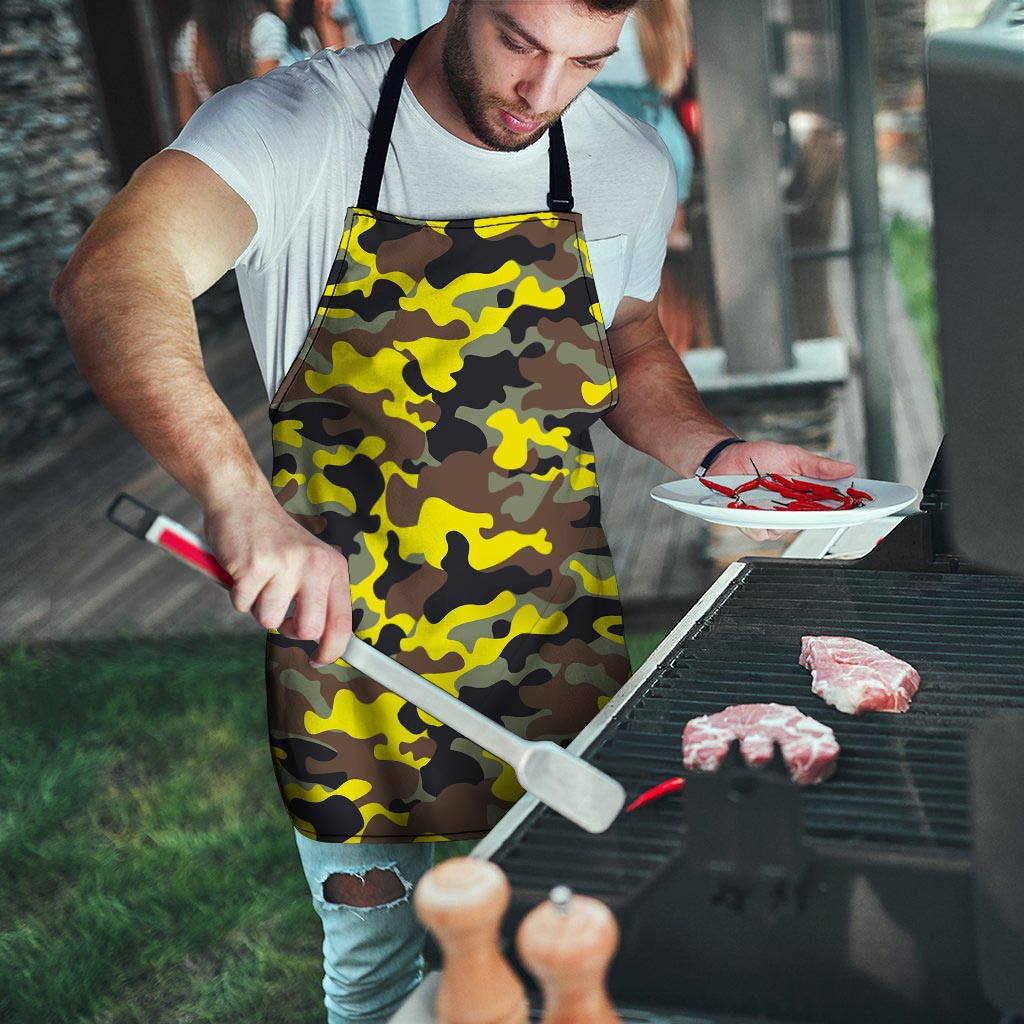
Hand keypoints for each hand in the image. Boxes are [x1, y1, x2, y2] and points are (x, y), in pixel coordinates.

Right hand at [204, 496, 351, 667]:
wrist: (242, 500)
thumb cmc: (274, 538)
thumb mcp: (309, 561)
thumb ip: (318, 595)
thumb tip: (323, 641)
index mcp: (333, 566)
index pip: (342, 621)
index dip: (332, 649)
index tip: (319, 660)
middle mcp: (315, 564)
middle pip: (308, 629)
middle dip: (288, 630)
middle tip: (279, 611)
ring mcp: (285, 564)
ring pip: (269, 620)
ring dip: (258, 606)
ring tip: (258, 579)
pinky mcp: (255, 566)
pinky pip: (242, 605)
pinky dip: (237, 594)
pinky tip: (242, 570)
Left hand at [708, 440, 856, 542]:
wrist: (727, 458)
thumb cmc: (759, 456)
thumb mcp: (793, 456)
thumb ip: (819, 466)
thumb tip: (849, 468)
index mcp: (804, 495)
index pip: (828, 508)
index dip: (843, 511)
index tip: (856, 509)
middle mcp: (789, 510)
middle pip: (808, 523)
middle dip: (809, 516)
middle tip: (803, 502)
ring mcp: (770, 518)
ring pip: (784, 531)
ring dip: (779, 518)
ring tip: (769, 500)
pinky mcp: (751, 523)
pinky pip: (760, 532)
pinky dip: (757, 522)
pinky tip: (752, 508)